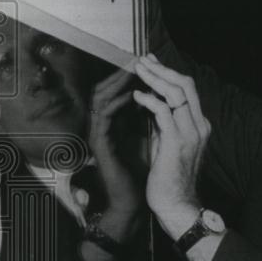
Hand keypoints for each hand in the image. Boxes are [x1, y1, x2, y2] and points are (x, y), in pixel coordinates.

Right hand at [88, 68, 142, 233]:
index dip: (131, 76)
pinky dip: (117, 102)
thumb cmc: (143, 172)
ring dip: (118, 82)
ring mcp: (98, 132)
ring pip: (101, 97)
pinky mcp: (98, 143)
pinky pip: (104, 115)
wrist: (134, 201)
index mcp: (115, 123)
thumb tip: (163, 96)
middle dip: (123, 73)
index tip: (149, 63)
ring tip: (135, 70)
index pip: (117, 90)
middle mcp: (103, 125)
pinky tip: (132, 94)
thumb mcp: (150, 138)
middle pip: (106, 88)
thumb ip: (151, 118)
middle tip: (140, 59)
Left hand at [133, 54, 210, 239]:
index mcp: (199, 126)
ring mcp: (190, 133)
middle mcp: (199, 125)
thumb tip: (150, 104)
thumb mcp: (168, 145)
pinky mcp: (176, 142)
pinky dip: (149, 100)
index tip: (152, 64)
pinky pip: (163, 111)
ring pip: (176, 92)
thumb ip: (163, 125)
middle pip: (185, 84)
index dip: (169, 74)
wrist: (176, 206)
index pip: (188, 90)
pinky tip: (136, 96)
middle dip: (162, 69)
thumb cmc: (170, 180)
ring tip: (138, 70)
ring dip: (155, 78)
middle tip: (143, 59)